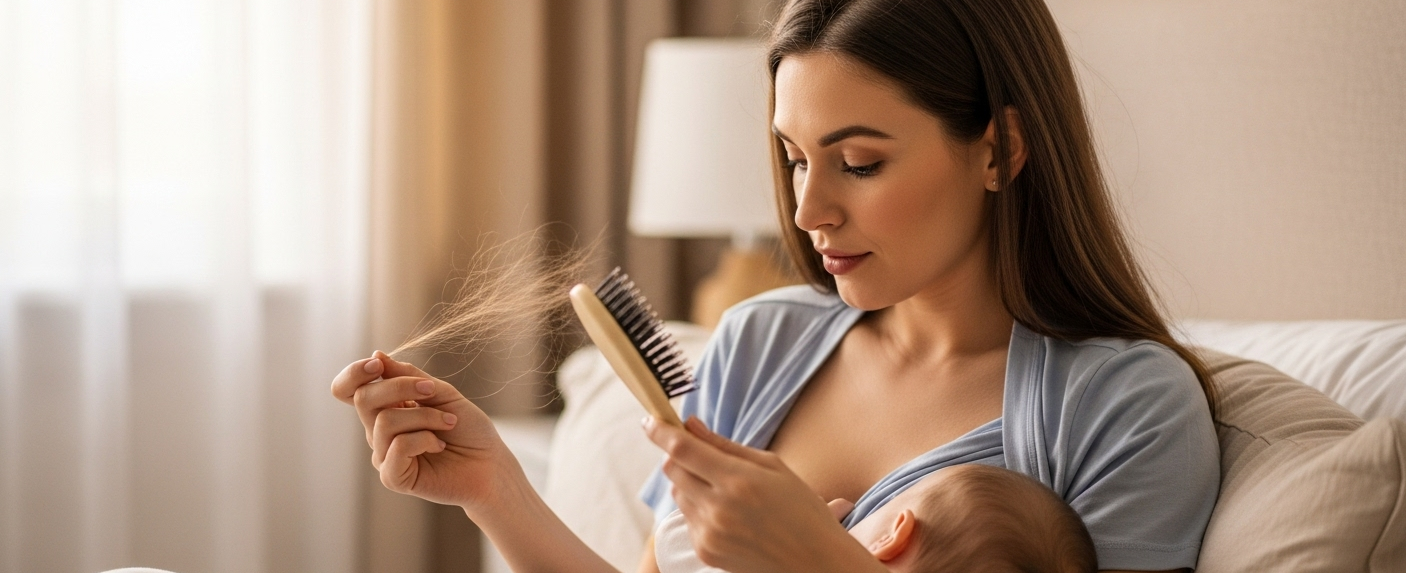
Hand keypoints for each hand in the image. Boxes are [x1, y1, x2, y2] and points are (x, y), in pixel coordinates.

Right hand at [331, 351, 508, 508]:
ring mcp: (383, 455)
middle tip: (432, 390)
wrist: (490, 463)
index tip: (378, 365)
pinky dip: (424, 440)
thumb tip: (377, 356)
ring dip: (424, 417)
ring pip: (385, 422)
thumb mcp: (441, 393)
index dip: (354, 373)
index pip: (349, 389)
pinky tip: (439, 446)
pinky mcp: (393, 477)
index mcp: (386, 407)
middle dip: (400, 386)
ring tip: (448, 423)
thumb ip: (409, 376)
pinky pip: (396, 448)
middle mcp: (379, 431)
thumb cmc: (468, 428)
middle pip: (364, 399)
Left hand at [643, 417, 882, 572]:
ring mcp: (710, 533)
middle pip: (673, 470)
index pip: (683, 449)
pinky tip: (728, 514)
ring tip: (724, 490)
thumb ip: (725, 445)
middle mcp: (719, 508)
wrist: (814, 560)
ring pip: (678, 494)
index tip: (650, 420)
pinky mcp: (706, 551)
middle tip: (702, 456)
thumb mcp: (771, 466)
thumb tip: (690, 424)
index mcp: (739, 481)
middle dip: (680, 456)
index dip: (661, 431)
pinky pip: (687, 518)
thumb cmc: (800, 508)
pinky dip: (698, 509)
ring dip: (690, 484)